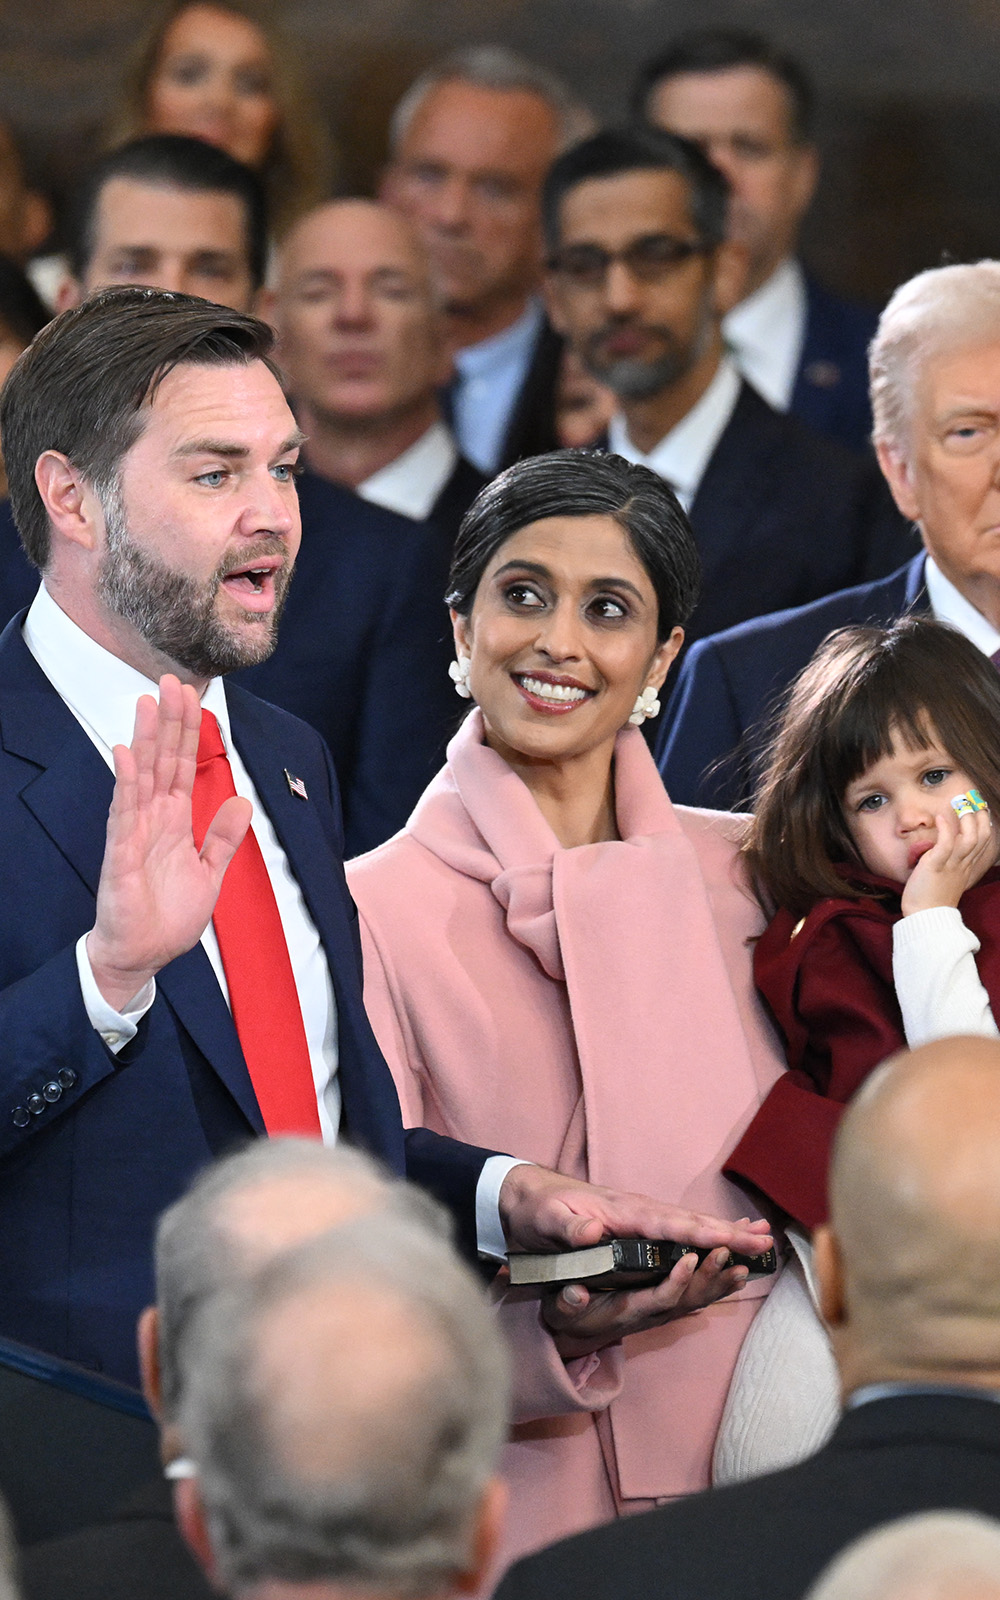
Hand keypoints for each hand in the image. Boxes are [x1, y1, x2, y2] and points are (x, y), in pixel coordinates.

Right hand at [86, 676, 250, 1009]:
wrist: (143, 956)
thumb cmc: (168, 917)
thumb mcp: (209, 873)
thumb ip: (223, 838)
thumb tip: (242, 802)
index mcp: (175, 821)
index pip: (182, 767)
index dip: (187, 732)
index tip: (191, 696)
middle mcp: (153, 820)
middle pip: (163, 762)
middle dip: (168, 722)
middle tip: (170, 680)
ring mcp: (135, 834)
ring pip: (141, 777)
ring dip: (145, 740)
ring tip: (147, 703)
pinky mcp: (122, 855)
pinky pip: (124, 814)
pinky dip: (126, 784)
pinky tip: (125, 754)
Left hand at [498, 1163, 772, 1256]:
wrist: (524, 1196)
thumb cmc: (536, 1210)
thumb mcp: (544, 1220)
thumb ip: (568, 1228)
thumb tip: (594, 1231)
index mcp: (622, 1212)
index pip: (669, 1226)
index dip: (702, 1235)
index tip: (734, 1240)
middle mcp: (637, 1212)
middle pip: (690, 1223)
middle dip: (729, 1233)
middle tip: (766, 1240)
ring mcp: (639, 1218)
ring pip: (689, 1226)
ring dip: (725, 1233)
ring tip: (761, 1239)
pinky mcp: (636, 1227)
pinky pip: (678, 1233)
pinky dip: (705, 1236)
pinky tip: (723, 1240)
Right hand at [542, 1247, 752, 1359]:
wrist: (578, 1328)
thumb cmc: (568, 1312)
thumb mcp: (559, 1306)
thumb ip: (568, 1301)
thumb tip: (574, 1294)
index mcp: (628, 1310)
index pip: (658, 1298)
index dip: (675, 1282)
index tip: (688, 1259)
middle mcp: (652, 1313)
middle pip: (688, 1299)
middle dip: (710, 1277)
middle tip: (730, 1252)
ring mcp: (663, 1310)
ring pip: (699, 1298)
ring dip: (722, 1280)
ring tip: (747, 1262)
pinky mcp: (669, 1304)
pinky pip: (699, 1295)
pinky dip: (721, 1283)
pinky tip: (741, 1271)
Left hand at [901, 800, 996, 915]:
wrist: (925, 918)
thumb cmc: (930, 899)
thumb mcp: (946, 877)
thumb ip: (948, 862)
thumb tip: (942, 846)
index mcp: (966, 867)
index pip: (983, 841)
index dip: (983, 823)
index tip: (978, 808)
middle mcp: (963, 864)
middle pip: (982, 836)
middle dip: (980, 815)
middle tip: (972, 799)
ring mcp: (952, 865)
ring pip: (971, 839)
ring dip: (967, 819)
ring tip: (959, 803)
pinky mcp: (937, 866)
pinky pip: (946, 844)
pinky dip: (946, 828)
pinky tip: (939, 816)